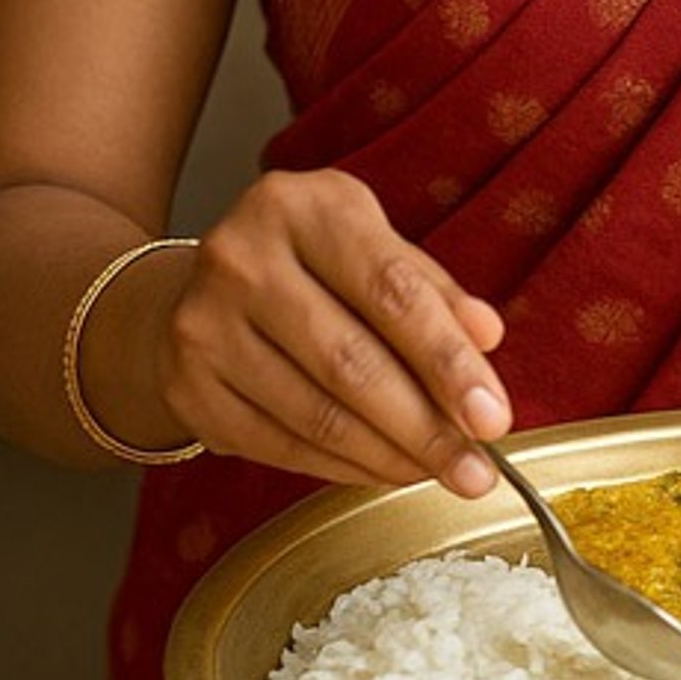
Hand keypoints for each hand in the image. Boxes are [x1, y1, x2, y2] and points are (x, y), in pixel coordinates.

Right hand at [144, 169, 512, 499]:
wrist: (197, 289)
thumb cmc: (307, 266)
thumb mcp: (371, 246)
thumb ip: (431, 289)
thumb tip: (487, 336)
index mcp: (304, 207)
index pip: (391, 289)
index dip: (448, 359)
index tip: (493, 415)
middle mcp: (243, 258)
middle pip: (351, 362)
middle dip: (425, 428)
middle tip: (475, 470)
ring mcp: (204, 325)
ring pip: (316, 414)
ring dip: (390, 457)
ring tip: (438, 472)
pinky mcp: (188, 387)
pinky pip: (279, 446)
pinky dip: (342, 469)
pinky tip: (382, 470)